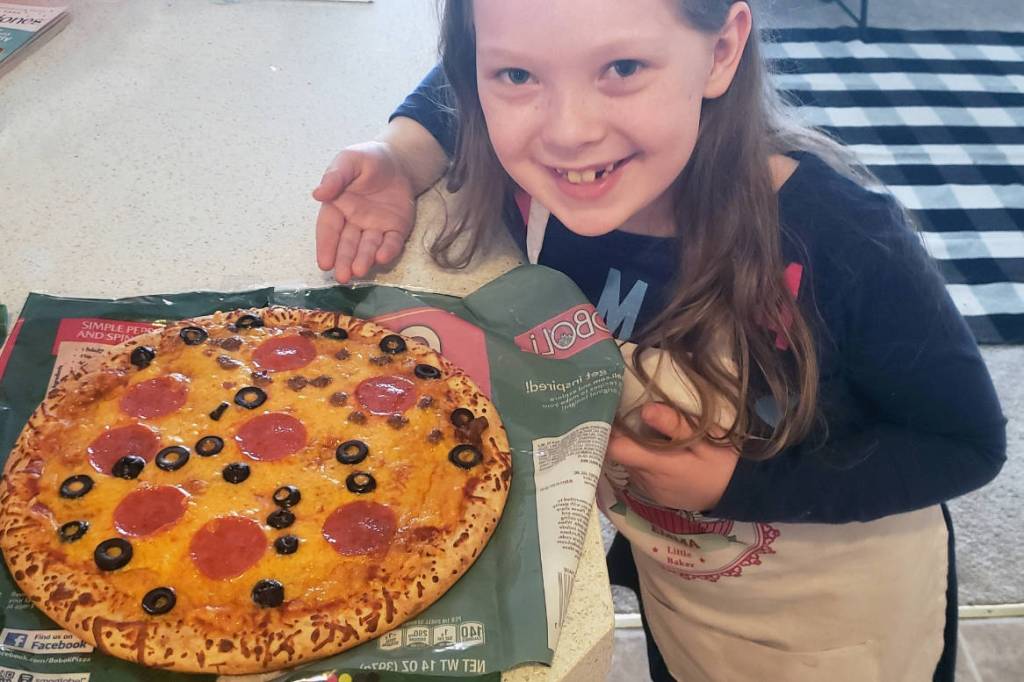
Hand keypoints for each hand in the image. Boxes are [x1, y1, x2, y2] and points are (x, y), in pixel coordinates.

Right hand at [313, 141, 416, 282]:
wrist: (399, 160)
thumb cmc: (368, 159)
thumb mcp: (349, 160)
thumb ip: (335, 176)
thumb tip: (317, 194)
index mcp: (338, 207)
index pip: (330, 229)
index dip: (326, 246)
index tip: (324, 263)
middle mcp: (355, 222)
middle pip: (348, 244)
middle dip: (344, 260)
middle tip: (342, 277)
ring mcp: (376, 227)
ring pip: (368, 247)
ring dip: (363, 259)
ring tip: (360, 271)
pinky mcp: (396, 229)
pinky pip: (392, 242)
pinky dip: (388, 250)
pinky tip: (382, 257)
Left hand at [608, 403, 739, 511]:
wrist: (739, 496)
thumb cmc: (724, 464)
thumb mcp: (706, 440)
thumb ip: (676, 425)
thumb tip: (645, 410)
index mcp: (659, 465)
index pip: (617, 450)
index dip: (606, 432)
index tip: (605, 412)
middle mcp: (649, 481)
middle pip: (620, 456)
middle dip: (619, 437)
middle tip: (621, 412)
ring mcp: (651, 491)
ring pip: (629, 465)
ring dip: (631, 449)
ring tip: (637, 429)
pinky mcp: (656, 496)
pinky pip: (639, 474)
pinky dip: (641, 461)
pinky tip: (653, 450)